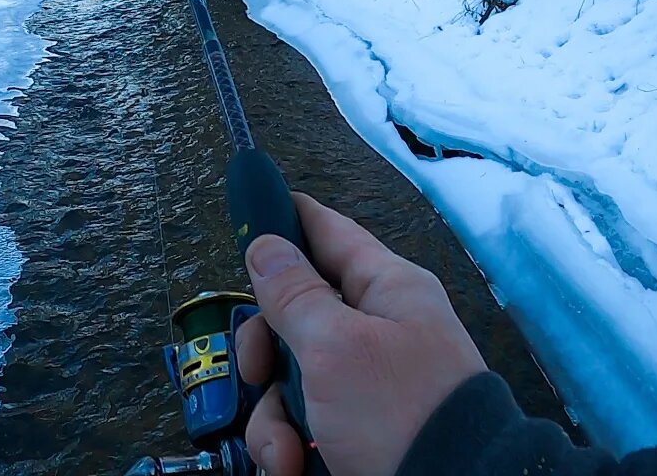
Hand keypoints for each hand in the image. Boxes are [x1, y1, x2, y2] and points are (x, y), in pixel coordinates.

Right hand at [235, 193, 486, 475]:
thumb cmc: (407, 417)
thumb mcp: (335, 346)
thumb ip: (293, 294)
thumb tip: (267, 245)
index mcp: (386, 290)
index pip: (328, 232)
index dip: (286, 219)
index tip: (249, 207)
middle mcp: (376, 330)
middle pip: (293, 315)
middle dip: (264, 352)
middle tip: (259, 371)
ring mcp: (365, 382)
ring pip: (288, 377)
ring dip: (273, 416)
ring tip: (290, 448)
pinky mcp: (354, 428)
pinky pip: (301, 422)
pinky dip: (289, 446)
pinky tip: (298, 464)